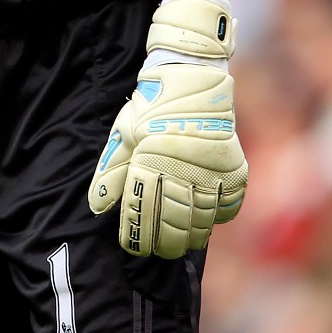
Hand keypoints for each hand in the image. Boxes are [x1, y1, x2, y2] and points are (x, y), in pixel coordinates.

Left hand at [88, 0, 247, 258]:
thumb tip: (97, 206)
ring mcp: (213, 173)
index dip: (138, 238)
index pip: (144, 215)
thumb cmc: (151, 108)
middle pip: (175, 226)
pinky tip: (207, 219)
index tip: (134, 248)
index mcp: (151, 164)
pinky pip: (229, 207)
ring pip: (203, 222)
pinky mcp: (234, 170)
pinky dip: (218, 217)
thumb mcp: (124, 134)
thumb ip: (112, 172)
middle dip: (164, 244)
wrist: (191, 80)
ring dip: (190, 236)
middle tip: (159, 251)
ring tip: (181, 243)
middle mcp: (184, 172)